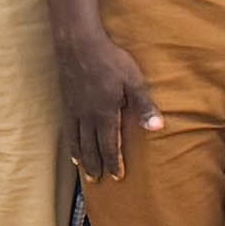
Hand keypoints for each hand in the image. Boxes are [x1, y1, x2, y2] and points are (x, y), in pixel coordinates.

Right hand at [56, 19, 161, 179]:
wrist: (78, 44)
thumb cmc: (110, 60)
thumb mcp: (133, 80)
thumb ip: (144, 105)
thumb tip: (157, 128)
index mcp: (105, 113)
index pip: (110, 144)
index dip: (114, 162)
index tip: (118, 177)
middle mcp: (87, 116)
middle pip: (91, 147)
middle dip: (97, 165)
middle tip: (99, 181)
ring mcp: (75, 110)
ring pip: (78, 141)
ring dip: (83, 159)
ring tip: (86, 173)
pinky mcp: (67, 102)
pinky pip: (68, 130)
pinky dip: (71, 144)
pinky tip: (72, 148)